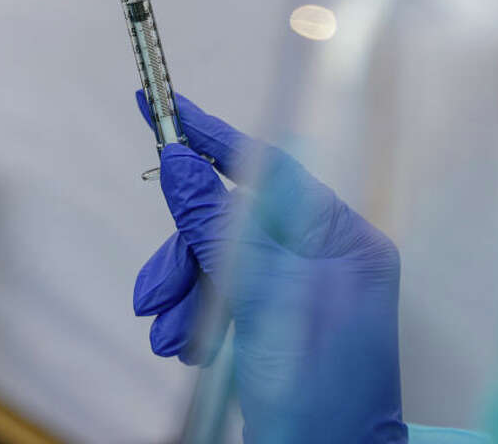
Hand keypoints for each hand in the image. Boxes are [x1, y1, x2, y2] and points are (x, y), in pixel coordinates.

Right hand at [132, 93, 406, 442]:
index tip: (166, 105)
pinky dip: (193, 316)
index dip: (213, 137)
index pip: (270, 168)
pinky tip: (186, 347)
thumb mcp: (261, 297)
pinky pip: (218, 293)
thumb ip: (217, 225)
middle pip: (231, 219)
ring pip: (216, 258)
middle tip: (154, 298)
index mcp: (343, 239)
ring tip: (171, 336)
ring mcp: (298, 289)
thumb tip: (178, 162)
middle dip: (186, 256)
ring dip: (183, 293)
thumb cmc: (319, 393)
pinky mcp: (272, 321)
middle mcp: (324, 257)